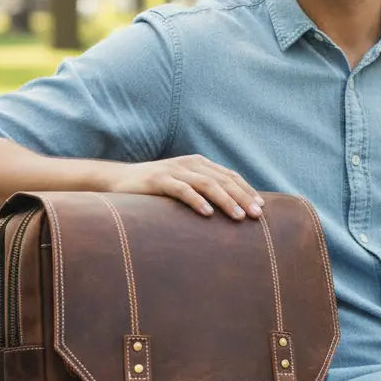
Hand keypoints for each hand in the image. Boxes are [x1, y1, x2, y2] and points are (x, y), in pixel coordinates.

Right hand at [108, 155, 263, 219]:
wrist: (118, 179)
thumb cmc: (155, 188)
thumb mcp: (183, 185)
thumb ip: (203, 191)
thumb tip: (230, 210)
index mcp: (199, 163)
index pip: (229, 176)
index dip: (247, 190)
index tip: (262, 207)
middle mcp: (189, 164)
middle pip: (223, 180)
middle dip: (242, 197)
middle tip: (256, 215)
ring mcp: (174, 170)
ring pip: (207, 184)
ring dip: (225, 201)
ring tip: (238, 217)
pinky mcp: (158, 180)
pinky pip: (181, 190)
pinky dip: (196, 201)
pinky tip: (208, 213)